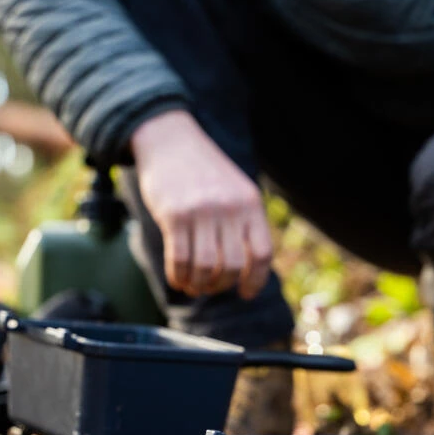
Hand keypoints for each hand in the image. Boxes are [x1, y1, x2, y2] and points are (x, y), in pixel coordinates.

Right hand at [130, 109, 271, 299]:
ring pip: (206, 267)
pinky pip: (179, 259)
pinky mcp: (174, 215)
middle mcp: (230, 208)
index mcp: (251, 204)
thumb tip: (249, 270)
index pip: (262, 253)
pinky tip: (178, 279)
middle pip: (234, 266)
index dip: (256, 280)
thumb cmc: (204, 173)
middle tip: (211, 287)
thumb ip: (245, 223)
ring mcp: (202, 211)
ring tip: (194, 285)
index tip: (246, 293)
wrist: (170, 141)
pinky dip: (179, 277)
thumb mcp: (236, 191)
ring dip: (199, 285)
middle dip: (222, 285)